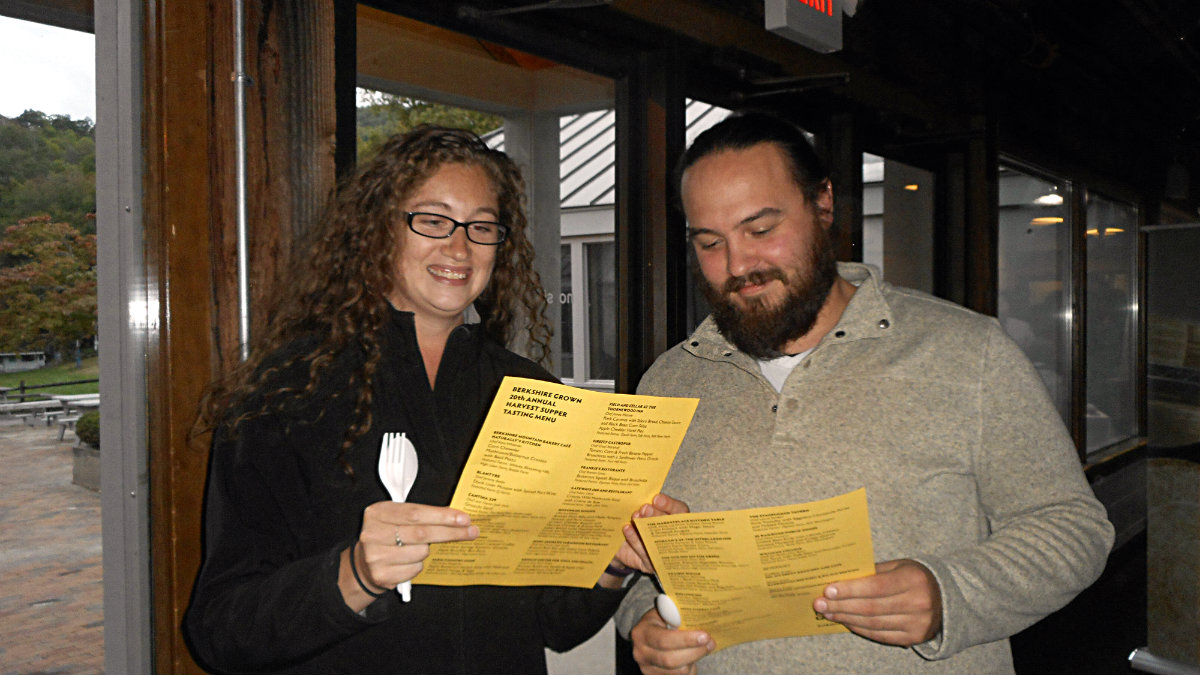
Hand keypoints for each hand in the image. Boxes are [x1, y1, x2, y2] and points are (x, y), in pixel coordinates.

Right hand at [340, 501, 477, 607]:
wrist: (363, 563)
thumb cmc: (387, 535)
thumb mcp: (397, 517)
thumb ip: (421, 514)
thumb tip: (456, 517)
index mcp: (378, 512)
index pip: (416, 513)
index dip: (442, 516)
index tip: (464, 518)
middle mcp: (373, 533)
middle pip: (422, 533)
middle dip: (450, 532)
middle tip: (471, 531)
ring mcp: (375, 556)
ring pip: (421, 553)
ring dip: (427, 550)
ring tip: (418, 548)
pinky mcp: (381, 575)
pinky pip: (415, 569)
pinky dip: (418, 564)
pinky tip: (408, 561)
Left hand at [611, 493, 688, 574]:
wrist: (620, 547)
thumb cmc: (636, 523)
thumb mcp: (642, 512)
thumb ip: (646, 505)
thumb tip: (643, 497)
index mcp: (676, 519)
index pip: (680, 511)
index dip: (670, 504)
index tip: (656, 499)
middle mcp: (674, 537)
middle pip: (671, 526)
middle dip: (656, 516)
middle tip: (644, 508)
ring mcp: (663, 553)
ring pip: (658, 540)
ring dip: (645, 527)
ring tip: (635, 517)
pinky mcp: (650, 564)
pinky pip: (643, 552)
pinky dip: (634, 539)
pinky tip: (626, 529)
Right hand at [630, 607, 713, 674]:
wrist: (645, 635)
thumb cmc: (659, 621)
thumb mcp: (663, 613)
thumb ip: (677, 615)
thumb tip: (702, 617)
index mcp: (642, 633)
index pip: (664, 640)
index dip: (686, 640)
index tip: (705, 636)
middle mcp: (641, 653)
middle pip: (671, 660)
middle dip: (696, 652)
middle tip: (710, 643)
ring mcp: (647, 668)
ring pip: (678, 672)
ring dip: (694, 661)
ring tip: (702, 649)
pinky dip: (690, 669)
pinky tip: (691, 659)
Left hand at [812, 559, 941, 645]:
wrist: (948, 598)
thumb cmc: (915, 577)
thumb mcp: (899, 566)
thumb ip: (873, 571)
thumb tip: (840, 578)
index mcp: (913, 579)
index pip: (875, 586)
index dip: (850, 589)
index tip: (828, 590)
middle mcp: (918, 603)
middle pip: (870, 607)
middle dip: (841, 606)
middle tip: (819, 603)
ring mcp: (917, 623)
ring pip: (873, 624)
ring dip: (846, 618)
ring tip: (828, 612)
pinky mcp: (914, 638)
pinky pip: (880, 635)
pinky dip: (860, 629)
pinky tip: (845, 621)